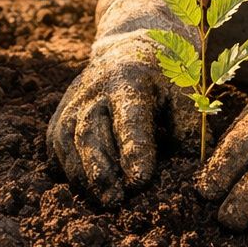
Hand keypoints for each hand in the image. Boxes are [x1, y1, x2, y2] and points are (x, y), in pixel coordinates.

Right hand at [48, 0, 196, 204]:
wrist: (129, 47)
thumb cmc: (163, 76)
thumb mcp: (184, 92)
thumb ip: (189, 128)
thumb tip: (192, 168)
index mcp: (128, 78)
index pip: (128, 117)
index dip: (133, 149)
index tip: (139, 180)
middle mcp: (93, 88)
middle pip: (88, 131)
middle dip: (100, 169)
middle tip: (116, 200)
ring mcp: (73, 101)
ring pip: (67, 141)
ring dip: (83, 174)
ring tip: (103, 199)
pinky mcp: (60, 114)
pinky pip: (55, 145)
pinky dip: (66, 168)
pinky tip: (85, 187)